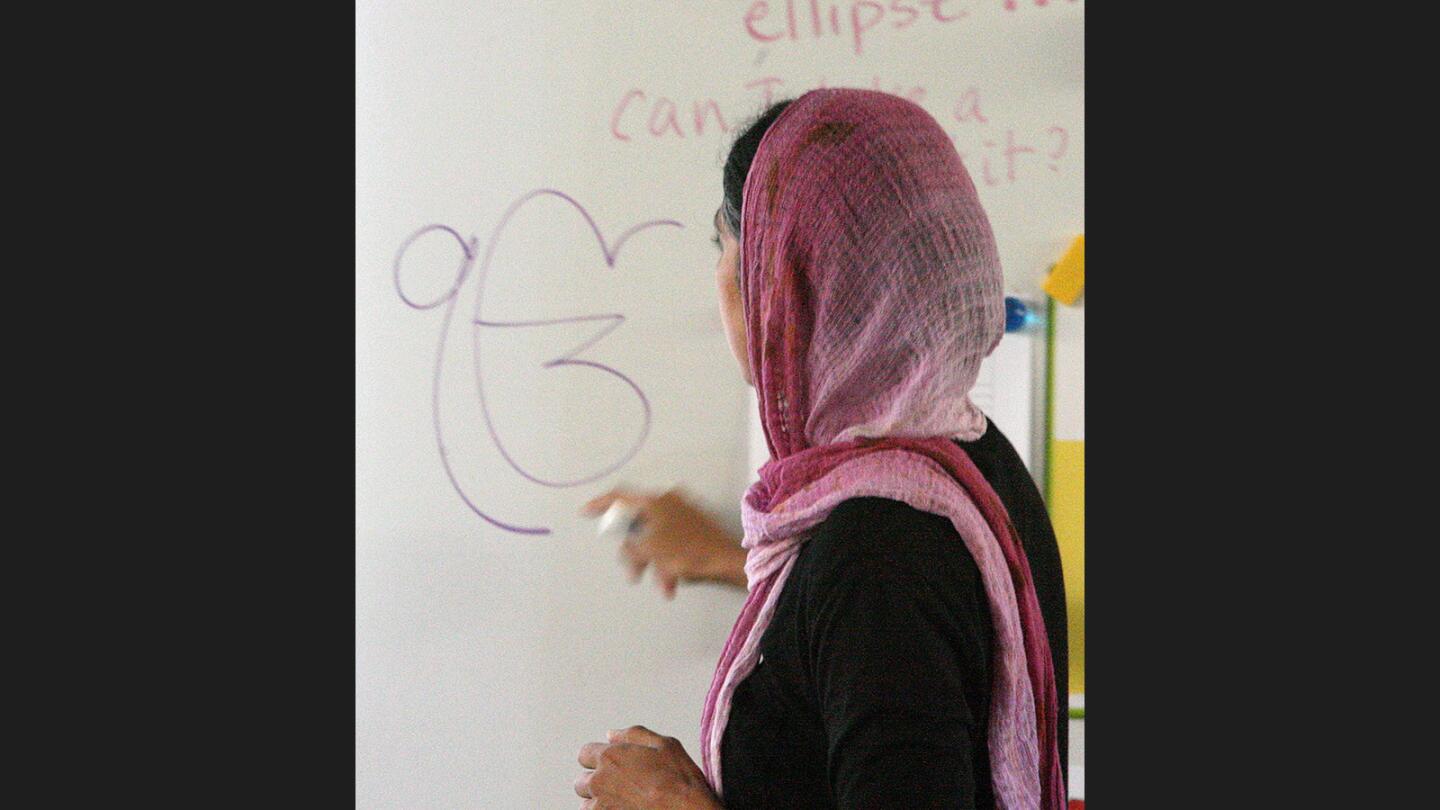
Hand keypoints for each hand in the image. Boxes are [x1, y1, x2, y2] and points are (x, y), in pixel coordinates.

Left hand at [574, 725, 721, 808]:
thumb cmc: (680, 782)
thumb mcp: (665, 744)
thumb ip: (633, 735)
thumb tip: (613, 734)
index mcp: (610, 757)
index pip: (585, 754)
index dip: (598, 757)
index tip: (609, 764)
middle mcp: (600, 782)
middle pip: (582, 782)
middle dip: (596, 782)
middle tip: (619, 785)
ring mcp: (601, 806)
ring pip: (587, 804)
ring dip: (599, 802)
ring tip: (622, 802)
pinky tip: (624, 809)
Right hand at [581, 486, 746, 597]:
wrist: (727, 560)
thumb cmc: (687, 551)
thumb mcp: (650, 550)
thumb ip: (630, 546)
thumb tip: (626, 545)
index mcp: (655, 501)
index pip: (619, 496)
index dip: (600, 504)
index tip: (585, 512)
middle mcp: (668, 501)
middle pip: (638, 524)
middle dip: (635, 552)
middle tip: (634, 573)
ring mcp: (682, 513)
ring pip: (655, 538)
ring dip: (654, 563)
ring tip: (662, 585)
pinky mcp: (694, 526)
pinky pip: (671, 543)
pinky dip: (667, 562)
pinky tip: (672, 582)